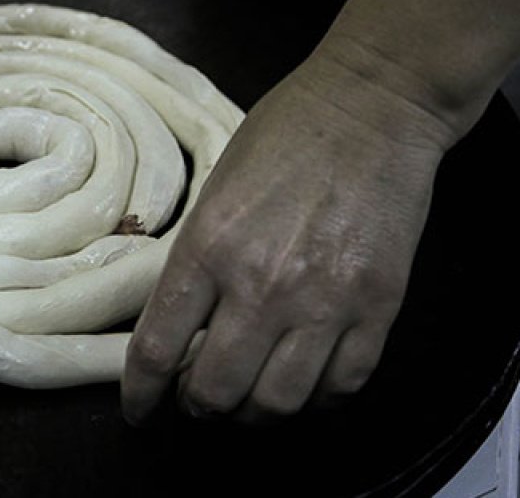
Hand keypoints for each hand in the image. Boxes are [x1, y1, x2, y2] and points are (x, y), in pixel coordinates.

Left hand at [121, 54, 454, 423]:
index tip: (139, 410)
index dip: (141, 395)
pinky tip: (306, 382)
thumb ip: (195, 263)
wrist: (372, 107)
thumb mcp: (214, 191)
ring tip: (251, 397)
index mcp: (209, 247)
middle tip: (200, 398)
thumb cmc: (286, 137)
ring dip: (255, 413)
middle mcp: (262, 284)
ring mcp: (325, 300)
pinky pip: (343, 386)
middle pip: (215, 393)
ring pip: (278, 404)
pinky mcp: (379, 306)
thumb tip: (181, 331)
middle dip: (198, 408)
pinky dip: (318, 399)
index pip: (157, 350)